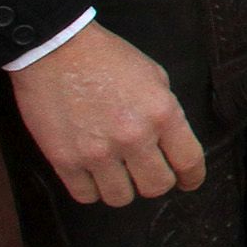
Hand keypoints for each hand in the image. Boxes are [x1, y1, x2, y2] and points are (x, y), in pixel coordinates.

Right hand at [11, 23, 207, 206]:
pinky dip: (91, 188)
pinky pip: (85, 195)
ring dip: (122, 187)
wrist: (55, 49)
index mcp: (161, 113)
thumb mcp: (153, 75)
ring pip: (121, 198)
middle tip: (147, 172)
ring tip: (117, 172)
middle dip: (155, 181)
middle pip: (156, 186)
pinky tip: (92, 174)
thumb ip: (165, 110)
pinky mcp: (65, 160)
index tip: (188, 181)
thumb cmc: (105, 57)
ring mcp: (97, 152)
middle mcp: (133, 137)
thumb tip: (170, 141)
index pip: (189, 161)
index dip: (192, 177)